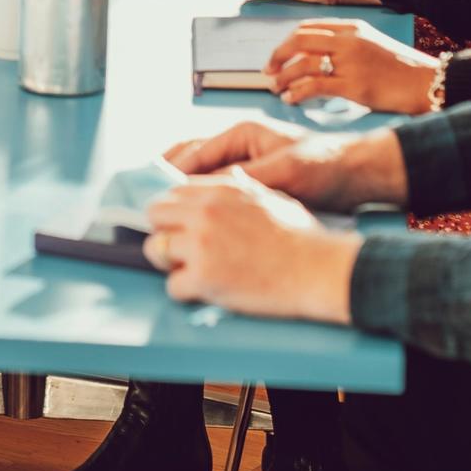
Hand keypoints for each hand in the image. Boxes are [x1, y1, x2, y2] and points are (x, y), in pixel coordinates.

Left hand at [143, 172, 361, 322]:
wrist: (316, 269)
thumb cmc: (300, 235)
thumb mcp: (268, 195)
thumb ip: (239, 187)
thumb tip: (226, 179)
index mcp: (219, 191)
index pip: (173, 191)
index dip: (175, 210)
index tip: (180, 224)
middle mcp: (204, 213)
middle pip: (154, 215)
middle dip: (165, 231)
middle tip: (182, 248)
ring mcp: (200, 245)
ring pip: (155, 249)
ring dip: (170, 262)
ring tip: (191, 270)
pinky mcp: (203, 278)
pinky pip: (172, 286)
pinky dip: (186, 292)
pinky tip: (204, 291)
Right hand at [161, 118, 406, 210]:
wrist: (356, 175)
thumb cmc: (323, 166)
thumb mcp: (281, 173)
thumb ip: (241, 179)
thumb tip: (203, 191)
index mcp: (243, 132)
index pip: (196, 152)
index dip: (172, 173)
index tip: (152, 191)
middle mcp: (240, 142)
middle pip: (193, 157)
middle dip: (168, 175)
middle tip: (145, 196)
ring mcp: (246, 160)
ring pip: (202, 171)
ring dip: (183, 186)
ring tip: (161, 206)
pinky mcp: (254, 179)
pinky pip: (218, 185)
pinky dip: (202, 195)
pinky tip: (193, 213)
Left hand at [266, 19, 439, 112]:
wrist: (424, 82)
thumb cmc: (399, 69)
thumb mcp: (371, 45)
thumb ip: (345, 45)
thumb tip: (316, 56)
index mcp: (351, 28)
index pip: (308, 27)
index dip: (287, 41)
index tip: (278, 55)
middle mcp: (348, 41)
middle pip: (299, 40)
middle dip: (278, 55)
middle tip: (268, 70)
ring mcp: (350, 62)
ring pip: (303, 64)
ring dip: (283, 77)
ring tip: (276, 88)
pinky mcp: (353, 86)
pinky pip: (314, 86)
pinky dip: (296, 92)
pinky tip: (290, 99)